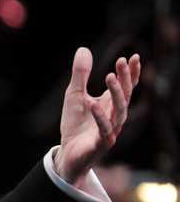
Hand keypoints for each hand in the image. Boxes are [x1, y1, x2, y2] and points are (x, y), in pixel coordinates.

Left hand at [56, 47, 139, 185]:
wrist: (68, 152)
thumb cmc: (75, 124)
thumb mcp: (74, 94)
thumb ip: (80, 74)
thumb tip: (84, 49)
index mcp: (111, 104)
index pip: (126, 86)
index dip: (131, 72)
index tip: (133, 56)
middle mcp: (115, 116)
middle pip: (125, 95)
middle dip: (125, 78)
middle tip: (121, 61)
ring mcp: (111, 130)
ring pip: (119, 111)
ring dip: (116, 94)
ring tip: (110, 77)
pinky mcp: (101, 143)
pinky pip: (103, 129)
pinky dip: (100, 116)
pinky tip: (94, 104)